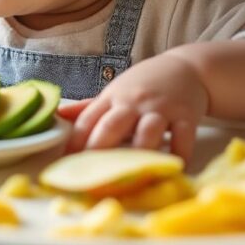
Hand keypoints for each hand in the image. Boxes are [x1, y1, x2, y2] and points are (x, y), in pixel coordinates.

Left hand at [56, 52, 208, 161]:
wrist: (186, 68)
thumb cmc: (145, 84)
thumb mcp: (116, 91)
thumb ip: (89, 107)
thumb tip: (58, 115)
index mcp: (113, 97)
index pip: (88, 119)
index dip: (75, 141)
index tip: (65, 163)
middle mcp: (133, 102)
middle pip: (112, 126)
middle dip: (98, 150)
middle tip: (91, 176)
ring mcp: (160, 108)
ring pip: (147, 132)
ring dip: (139, 154)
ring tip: (131, 177)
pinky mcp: (186, 114)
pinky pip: (182, 137)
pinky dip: (178, 154)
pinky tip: (172, 170)